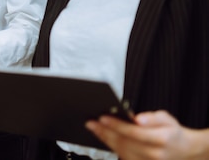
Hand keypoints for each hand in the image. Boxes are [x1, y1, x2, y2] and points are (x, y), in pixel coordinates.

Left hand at [86, 110, 208, 159]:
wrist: (182, 150)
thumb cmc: (171, 132)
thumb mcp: (166, 118)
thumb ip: (152, 117)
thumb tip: (138, 118)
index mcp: (161, 139)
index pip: (134, 132)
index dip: (117, 125)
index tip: (102, 117)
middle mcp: (155, 154)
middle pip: (124, 143)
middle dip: (105, 132)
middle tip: (90, 122)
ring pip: (121, 151)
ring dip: (104, 139)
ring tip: (93, 128)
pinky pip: (123, 156)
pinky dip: (111, 146)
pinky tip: (103, 137)